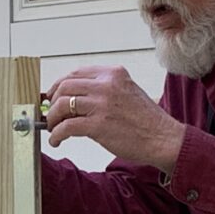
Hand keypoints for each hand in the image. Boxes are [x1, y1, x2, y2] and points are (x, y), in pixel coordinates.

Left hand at [44, 66, 186, 173]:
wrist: (163, 138)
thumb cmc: (147, 121)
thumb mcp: (127, 92)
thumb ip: (105, 90)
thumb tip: (77, 99)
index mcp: (113, 74)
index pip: (77, 73)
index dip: (60, 85)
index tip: (54, 95)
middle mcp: (106, 85)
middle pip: (65, 86)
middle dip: (53, 101)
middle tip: (51, 114)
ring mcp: (101, 105)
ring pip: (62, 105)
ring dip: (53, 119)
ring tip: (53, 129)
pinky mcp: (98, 125)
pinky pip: (66, 127)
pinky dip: (57, 134)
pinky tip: (57, 141)